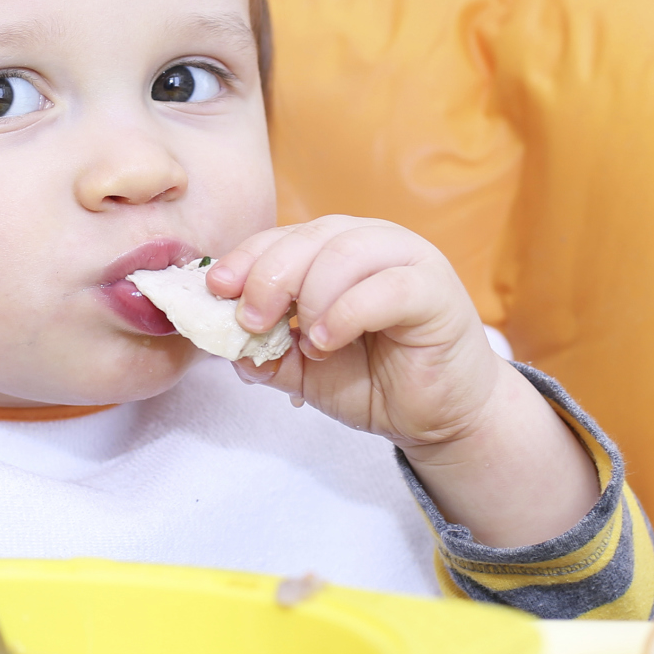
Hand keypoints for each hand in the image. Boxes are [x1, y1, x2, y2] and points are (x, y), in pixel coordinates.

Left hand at [206, 216, 597, 545]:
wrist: (436, 416)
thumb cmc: (373, 380)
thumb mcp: (302, 367)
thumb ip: (264, 350)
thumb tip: (219, 341)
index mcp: (335, 250)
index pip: (282, 238)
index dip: (245, 259)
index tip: (216, 290)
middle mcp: (371, 242)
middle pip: (309, 237)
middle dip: (269, 276)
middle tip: (252, 320)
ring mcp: (407, 259)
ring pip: (345, 251)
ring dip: (310, 296)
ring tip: (304, 341)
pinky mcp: (435, 289)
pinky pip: (386, 286)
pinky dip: (346, 313)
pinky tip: (329, 341)